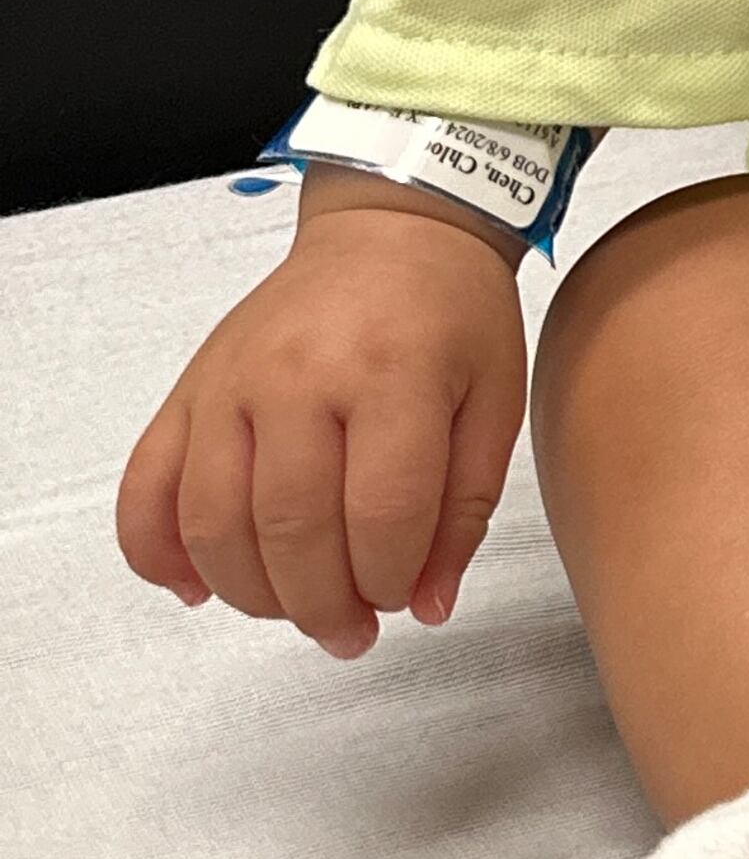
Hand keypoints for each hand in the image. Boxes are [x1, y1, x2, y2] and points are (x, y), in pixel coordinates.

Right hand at [115, 172, 527, 654]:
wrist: (394, 227)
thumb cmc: (450, 311)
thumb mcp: (494, 400)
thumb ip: (464, 509)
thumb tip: (428, 604)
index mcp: (391, 373)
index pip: (380, 514)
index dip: (390, 579)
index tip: (403, 597)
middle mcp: (298, 375)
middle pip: (291, 531)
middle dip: (323, 606)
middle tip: (350, 631)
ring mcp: (230, 382)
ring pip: (214, 524)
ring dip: (252, 594)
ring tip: (295, 609)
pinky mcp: (189, 391)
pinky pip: (146, 488)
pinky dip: (158, 553)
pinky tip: (198, 588)